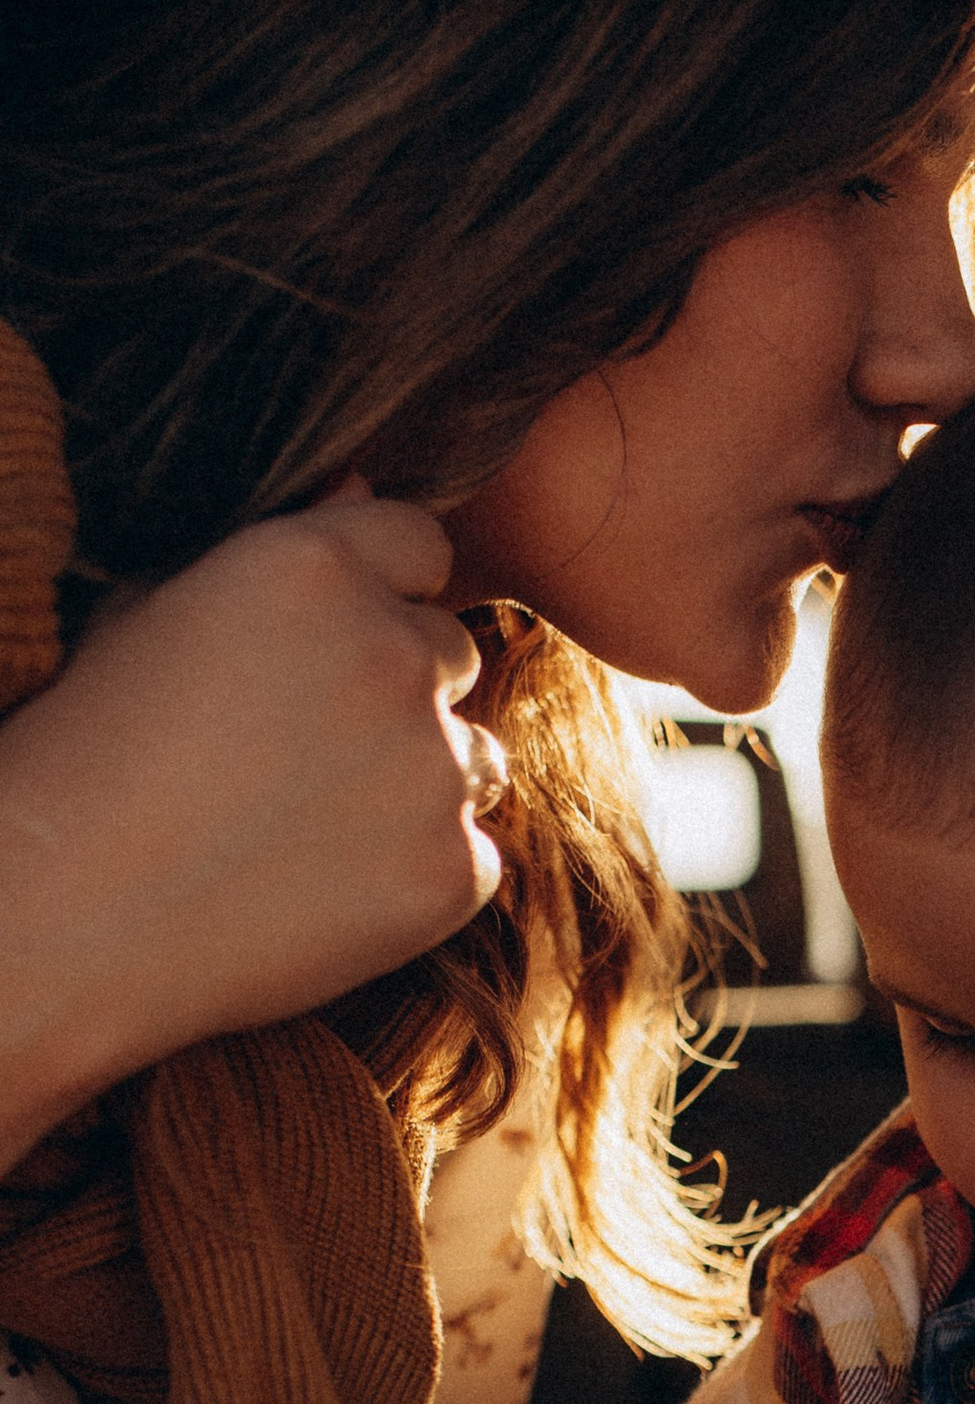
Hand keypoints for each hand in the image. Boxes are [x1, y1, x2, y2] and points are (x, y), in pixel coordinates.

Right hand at [0, 488, 505, 1169]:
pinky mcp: (452, 871)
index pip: (421, 545)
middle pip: (451, 653)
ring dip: (421, 782)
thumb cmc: (88, 758)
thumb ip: (279, 550)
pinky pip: (471, 856)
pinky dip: (419, 876)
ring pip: (477, 757)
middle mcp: (392, 654)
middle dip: (400, 693)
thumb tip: (359, 487)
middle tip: (303, 756)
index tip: (343, 646)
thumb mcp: (155, 614)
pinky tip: (324, 893)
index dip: (388, 592)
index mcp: (313, 568)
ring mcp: (433, 767)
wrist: (68, 916)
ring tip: (308, 827)